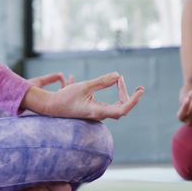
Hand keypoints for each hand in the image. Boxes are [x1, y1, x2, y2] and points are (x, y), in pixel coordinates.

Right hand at [23, 72, 143, 120]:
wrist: (51, 107)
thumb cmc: (65, 98)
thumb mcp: (84, 86)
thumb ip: (101, 82)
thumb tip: (117, 75)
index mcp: (97, 111)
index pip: (123, 109)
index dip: (134, 100)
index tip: (140, 90)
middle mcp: (99, 115)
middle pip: (122, 108)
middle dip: (128, 95)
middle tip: (125, 81)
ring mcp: (97, 115)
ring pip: (117, 107)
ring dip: (122, 95)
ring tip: (121, 81)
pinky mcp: (94, 112)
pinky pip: (111, 106)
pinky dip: (115, 96)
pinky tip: (116, 86)